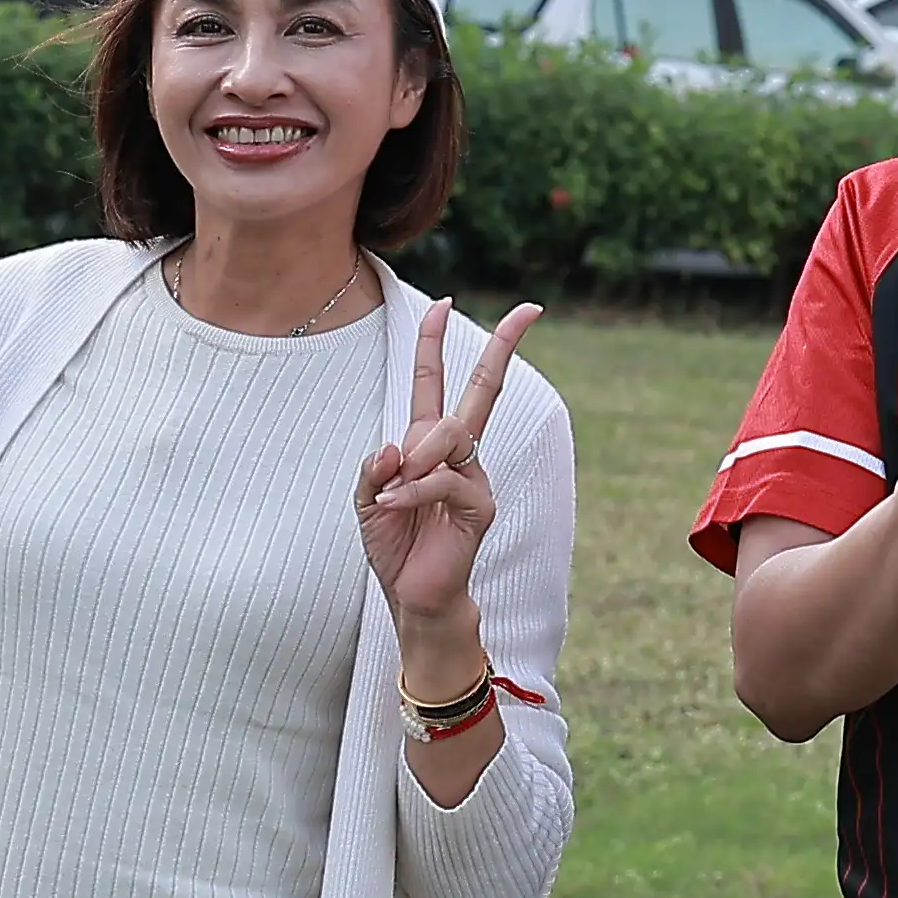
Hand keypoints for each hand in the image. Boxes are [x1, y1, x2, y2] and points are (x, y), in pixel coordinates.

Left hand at [359, 295, 544, 670]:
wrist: (412, 595)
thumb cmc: (394, 546)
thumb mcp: (367, 500)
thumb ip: (373, 469)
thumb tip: (394, 446)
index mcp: (428, 443)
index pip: (435, 383)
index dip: (435, 343)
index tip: (445, 301)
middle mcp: (458, 454)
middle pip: (483, 389)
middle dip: (505, 346)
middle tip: (531, 308)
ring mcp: (474, 477)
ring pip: (451, 434)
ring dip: (416, 458)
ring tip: (391, 492)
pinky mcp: (480, 505)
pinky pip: (444, 479)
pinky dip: (412, 491)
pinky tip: (395, 507)